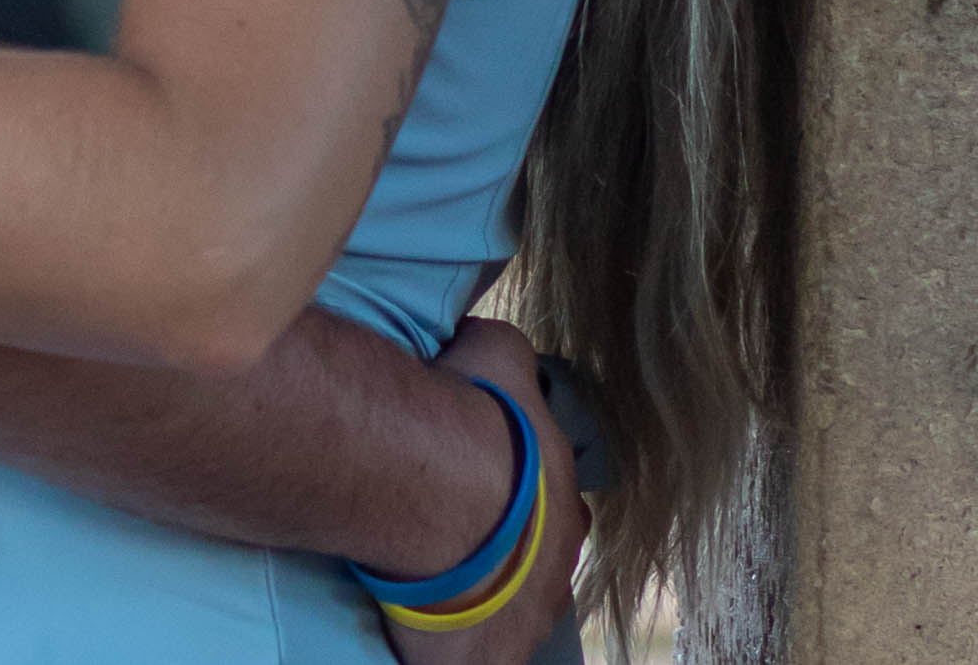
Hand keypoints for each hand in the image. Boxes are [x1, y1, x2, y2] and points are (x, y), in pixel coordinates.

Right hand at [380, 315, 583, 664]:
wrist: (442, 486)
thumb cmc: (473, 419)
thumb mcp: (497, 352)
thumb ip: (504, 352)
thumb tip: (493, 344)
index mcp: (563, 505)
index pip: (556, 510)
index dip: (526, 503)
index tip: (490, 496)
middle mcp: (556, 569)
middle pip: (538, 570)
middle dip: (508, 560)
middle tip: (459, 546)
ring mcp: (527, 621)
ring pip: (509, 618)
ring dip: (479, 606)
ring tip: (432, 591)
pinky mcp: (487, 660)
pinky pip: (470, 662)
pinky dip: (449, 652)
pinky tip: (415, 634)